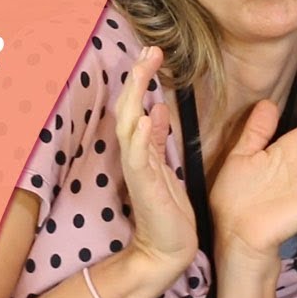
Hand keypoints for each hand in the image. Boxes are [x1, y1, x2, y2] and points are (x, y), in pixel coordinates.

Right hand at [113, 46, 197, 276]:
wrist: (167, 247)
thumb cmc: (168, 207)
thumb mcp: (165, 165)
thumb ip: (158, 138)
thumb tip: (155, 107)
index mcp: (140, 147)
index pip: (135, 105)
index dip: (141, 78)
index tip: (151, 52)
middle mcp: (134, 154)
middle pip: (128, 107)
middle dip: (137, 77)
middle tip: (149, 50)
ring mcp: (137, 169)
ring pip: (128, 125)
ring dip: (136, 96)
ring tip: (144, 70)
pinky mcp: (144, 186)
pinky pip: (139, 157)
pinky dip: (142, 136)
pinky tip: (148, 116)